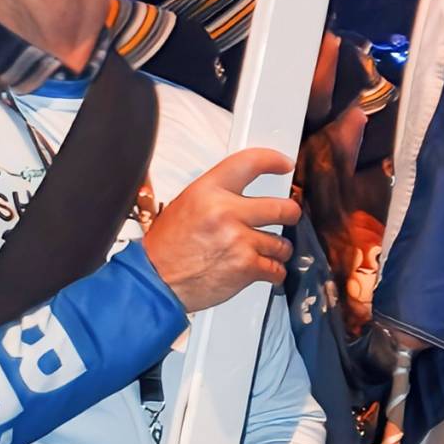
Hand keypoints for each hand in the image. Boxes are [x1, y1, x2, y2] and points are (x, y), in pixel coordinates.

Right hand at [141, 148, 299, 313]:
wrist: (154, 282)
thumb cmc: (167, 247)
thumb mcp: (185, 205)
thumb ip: (218, 195)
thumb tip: (247, 192)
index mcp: (208, 192)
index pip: (250, 162)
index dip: (273, 161)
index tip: (285, 165)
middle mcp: (225, 212)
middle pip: (283, 207)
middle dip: (289, 215)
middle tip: (286, 217)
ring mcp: (239, 240)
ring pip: (282, 242)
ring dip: (276, 249)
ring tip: (259, 251)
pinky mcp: (246, 267)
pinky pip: (277, 268)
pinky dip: (273, 271)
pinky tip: (261, 269)